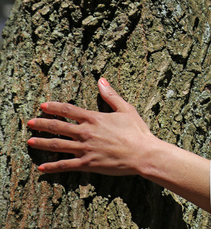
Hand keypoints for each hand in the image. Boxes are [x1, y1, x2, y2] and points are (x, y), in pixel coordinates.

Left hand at [27, 77, 156, 175]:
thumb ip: (111, 95)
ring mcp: (85, 149)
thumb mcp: (126, 109)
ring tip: (30, 141)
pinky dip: (52, 166)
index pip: (69, 110)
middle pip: (58, 127)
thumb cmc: (137, 131)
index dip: (54, 107)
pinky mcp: (87, 163)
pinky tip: (42, 167)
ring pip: (57, 145)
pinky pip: (66, 165)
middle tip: (30, 122)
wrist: (142, 153)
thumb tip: (101, 80)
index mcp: (94, 119)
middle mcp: (86, 133)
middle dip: (42, 124)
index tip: (43, 106)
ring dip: (42, 143)